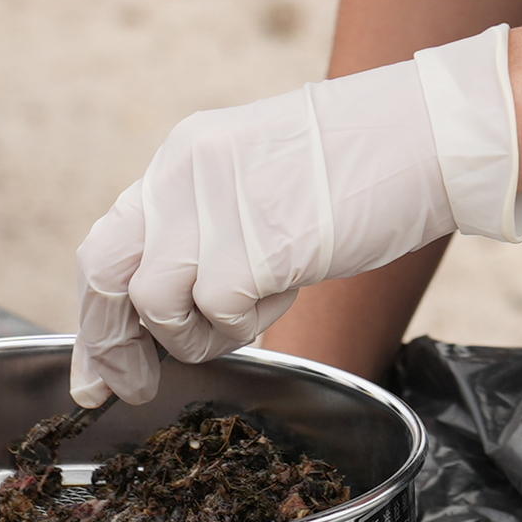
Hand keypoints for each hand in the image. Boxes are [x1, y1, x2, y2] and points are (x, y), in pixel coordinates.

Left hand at [68, 27, 521, 403]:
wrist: (427, 135)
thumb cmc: (358, 170)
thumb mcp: (257, 182)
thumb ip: (205, 231)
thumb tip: (157, 312)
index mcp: (183, 157)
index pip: (105, 245)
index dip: (95, 319)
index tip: (98, 375)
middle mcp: (183, 172)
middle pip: (104, 274)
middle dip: (113, 345)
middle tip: (135, 386)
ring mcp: (215, 203)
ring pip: (156, 302)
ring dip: (196, 334)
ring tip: (251, 313)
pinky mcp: (255, 238)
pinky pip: (218, 310)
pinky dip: (247, 323)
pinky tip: (285, 293)